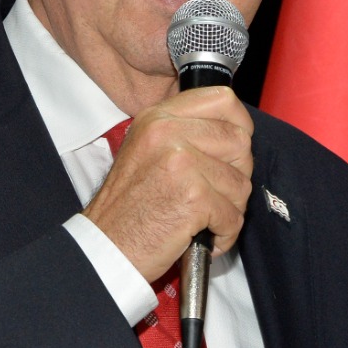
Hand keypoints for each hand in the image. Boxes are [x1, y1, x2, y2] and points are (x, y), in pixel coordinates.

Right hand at [83, 86, 253, 281]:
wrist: (105, 247)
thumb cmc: (127, 208)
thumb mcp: (146, 150)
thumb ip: (185, 133)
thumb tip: (234, 132)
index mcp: (158, 117)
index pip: (223, 100)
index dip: (239, 126)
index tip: (232, 151)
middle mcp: (168, 132)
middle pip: (240, 142)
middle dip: (237, 175)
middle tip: (216, 195)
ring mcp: (182, 163)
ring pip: (241, 183)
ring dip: (230, 209)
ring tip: (204, 219)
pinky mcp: (193, 197)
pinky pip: (234, 216)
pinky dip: (224, 234)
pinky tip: (203, 236)